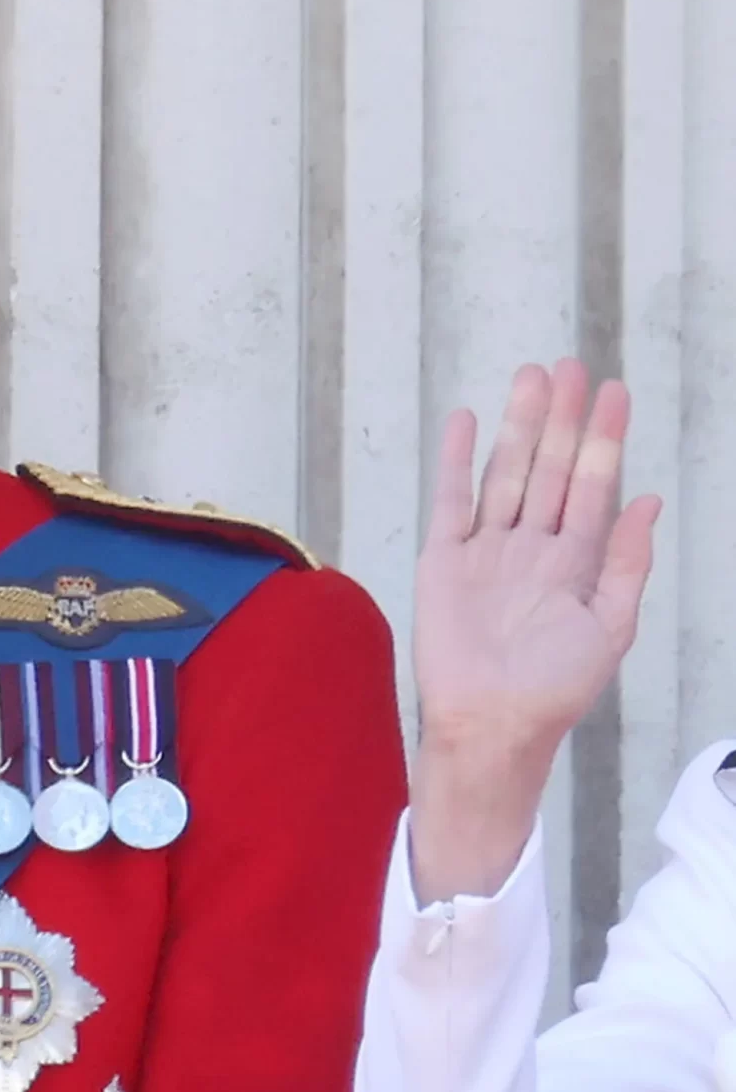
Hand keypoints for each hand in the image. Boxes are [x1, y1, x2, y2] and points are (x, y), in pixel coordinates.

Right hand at [409, 359, 659, 899]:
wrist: (492, 725)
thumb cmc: (553, 691)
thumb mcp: (610, 628)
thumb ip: (628, 563)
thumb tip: (648, 499)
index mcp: (574, 565)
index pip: (593, 487)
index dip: (605, 439)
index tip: (615, 392)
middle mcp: (531, 550)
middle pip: (551, 469)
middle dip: (563, 419)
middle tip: (571, 366)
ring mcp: (487, 553)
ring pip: (506, 474)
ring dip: (518, 427)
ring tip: (531, 377)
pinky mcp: (444, 563)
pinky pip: (452, 502)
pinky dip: (456, 461)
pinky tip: (465, 421)